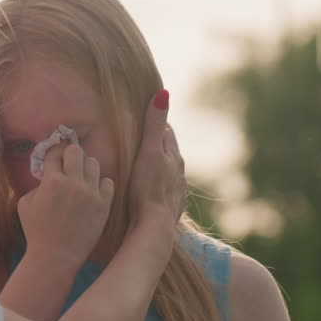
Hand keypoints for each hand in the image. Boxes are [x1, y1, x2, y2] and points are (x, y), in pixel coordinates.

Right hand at [16, 142, 115, 268]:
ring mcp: (91, 194)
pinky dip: (100, 183)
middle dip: (69, 154)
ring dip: (85, 167)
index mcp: (51, 181)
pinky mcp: (103, 205)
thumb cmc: (36, 231)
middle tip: (67, 163)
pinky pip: (108, 182)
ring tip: (81, 176)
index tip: (54, 157)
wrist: (56, 256)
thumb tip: (47, 174)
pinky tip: (92, 190)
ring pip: (94, 163)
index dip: (53, 153)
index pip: (55, 152)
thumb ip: (37, 185)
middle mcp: (73, 183)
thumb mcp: (25, 203)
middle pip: (76, 151)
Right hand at [127, 90, 186, 231]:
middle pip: (168, 151)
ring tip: (144, 161)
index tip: (146, 115)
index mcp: (172, 156)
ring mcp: (175, 190)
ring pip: (168, 171)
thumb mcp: (149, 152)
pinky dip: (158, 183)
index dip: (156, 123)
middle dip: (159, 142)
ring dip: (158, 164)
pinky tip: (151, 188)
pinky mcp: (170, 206)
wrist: (155, 226)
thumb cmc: (148, 187)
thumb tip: (163, 93)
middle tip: (143, 135)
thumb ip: (154, 125)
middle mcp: (178, 172)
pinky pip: (165, 189)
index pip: (166, 132)